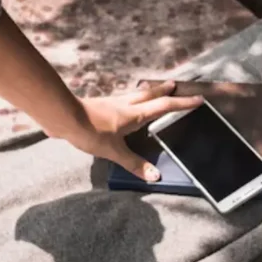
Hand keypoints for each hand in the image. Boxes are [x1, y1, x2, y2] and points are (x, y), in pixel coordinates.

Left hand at [58, 81, 202, 181]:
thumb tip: (155, 176)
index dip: (182, 103)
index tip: (198, 99)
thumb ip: (134, 164)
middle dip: (164, 90)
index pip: (164, 106)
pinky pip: (122, 100)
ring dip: (147, 91)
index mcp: (134, 114)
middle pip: (150, 94)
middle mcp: (126, 105)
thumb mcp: (113, 151)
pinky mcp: (100, 106)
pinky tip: (124, 103)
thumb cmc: (89, 132)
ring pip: (136, 94)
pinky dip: (130, 99)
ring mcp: (112, 103)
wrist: (62, 116)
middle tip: (175, 84)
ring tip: (153, 90)